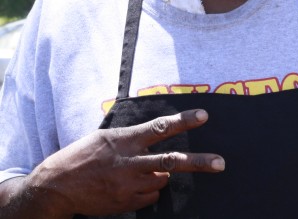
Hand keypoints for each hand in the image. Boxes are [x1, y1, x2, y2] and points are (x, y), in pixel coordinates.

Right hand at [25, 109, 222, 216]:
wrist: (56, 187)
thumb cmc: (83, 156)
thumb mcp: (107, 137)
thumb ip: (134, 137)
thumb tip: (160, 137)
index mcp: (125, 140)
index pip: (160, 127)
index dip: (184, 121)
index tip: (204, 116)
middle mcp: (130, 162)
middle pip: (171, 161)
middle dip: (199, 162)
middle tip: (220, 163)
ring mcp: (128, 184)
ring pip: (162, 179)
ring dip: (160, 175)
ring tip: (139, 171)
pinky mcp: (125, 202)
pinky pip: (151, 195)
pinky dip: (149, 190)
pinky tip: (131, 185)